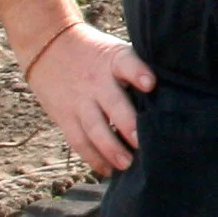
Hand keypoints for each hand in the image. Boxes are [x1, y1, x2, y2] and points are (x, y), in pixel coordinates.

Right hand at [25, 23, 154, 176]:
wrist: (47, 47)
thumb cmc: (96, 55)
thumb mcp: (115, 52)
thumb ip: (136, 71)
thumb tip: (170, 97)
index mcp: (113, 60)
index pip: (127, 63)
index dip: (138, 73)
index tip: (151, 84)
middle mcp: (96, 81)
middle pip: (113, 103)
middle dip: (128, 124)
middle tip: (142, 143)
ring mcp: (79, 101)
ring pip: (94, 128)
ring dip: (111, 149)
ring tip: (127, 164)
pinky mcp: (64, 116)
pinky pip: (78, 140)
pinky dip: (92, 157)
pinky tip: (107, 170)